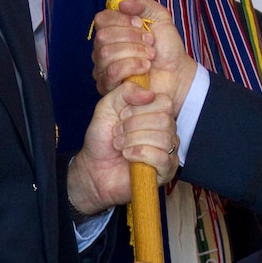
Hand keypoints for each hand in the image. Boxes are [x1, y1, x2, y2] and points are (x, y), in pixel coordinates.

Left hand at [68, 82, 178, 216]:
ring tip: (120, 145)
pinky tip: (127, 155)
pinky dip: (140, 154)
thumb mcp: (107, 107)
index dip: (140, 108)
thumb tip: (149, 94)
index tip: (122, 116)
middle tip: (117, 133)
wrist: (93, 168)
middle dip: (133, 125)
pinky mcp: (166, 171)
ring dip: (134, 140)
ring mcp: (168, 151)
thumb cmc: (102, 139)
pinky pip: (162, 158)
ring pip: (163, 138)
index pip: (164, 102)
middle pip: (164, 119)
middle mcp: (166, 131)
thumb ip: (125, 92)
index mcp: (156, 113)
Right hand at [92, 0, 197, 109]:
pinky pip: (112, 72)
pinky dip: (132, 66)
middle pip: (102, 37)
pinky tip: (146, 67)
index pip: (101, 19)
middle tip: (150, 43)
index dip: (122, 20)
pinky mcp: (108, 86)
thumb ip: (142, 3)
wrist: (177, 73)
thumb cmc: (167, 48)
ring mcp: (103, 68)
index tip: (141, 24)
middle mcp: (102, 48)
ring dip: (134, 52)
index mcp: (112, 30)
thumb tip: (122, 4)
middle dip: (131, 38)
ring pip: (106, 54)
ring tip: (150, 56)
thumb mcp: (160, 17)